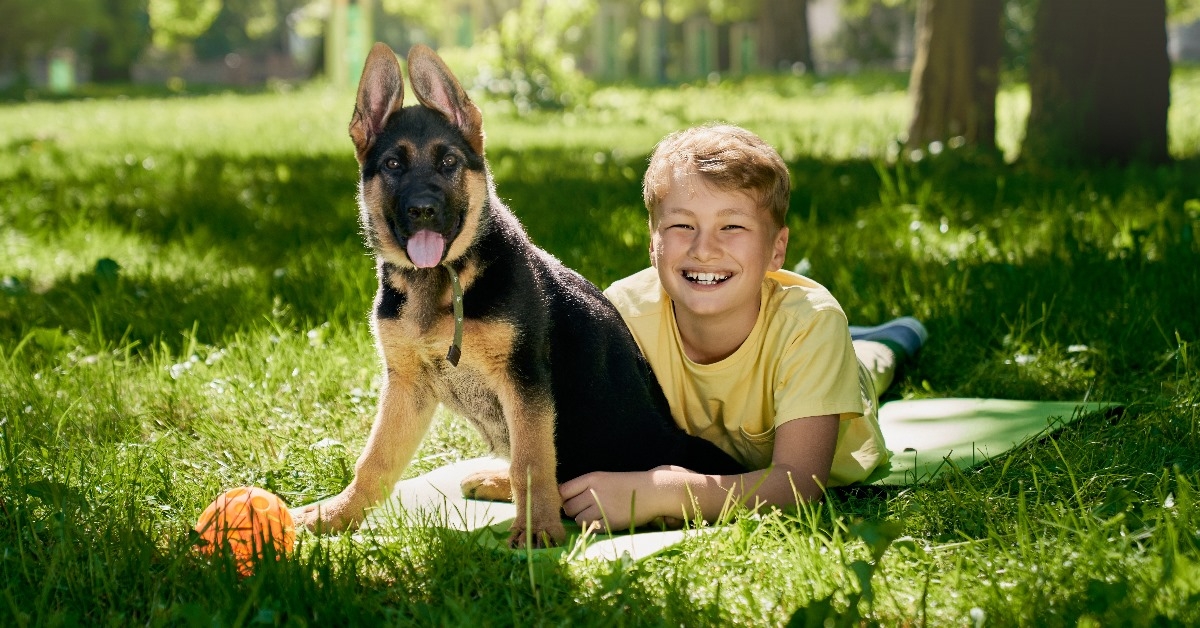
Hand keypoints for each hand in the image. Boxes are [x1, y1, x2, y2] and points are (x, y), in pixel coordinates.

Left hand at [560, 469, 686, 530]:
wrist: (652, 491)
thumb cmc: (627, 485)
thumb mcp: (604, 479)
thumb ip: (584, 487)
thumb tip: (563, 501)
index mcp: (591, 478)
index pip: (563, 490)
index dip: (563, 498)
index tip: (570, 501)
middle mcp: (594, 491)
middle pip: (567, 508)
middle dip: (573, 511)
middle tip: (585, 510)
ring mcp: (602, 507)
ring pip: (578, 520)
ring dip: (584, 521)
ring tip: (597, 516)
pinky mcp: (610, 521)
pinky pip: (591, 529)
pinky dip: (595, 528)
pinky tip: (604, 521)